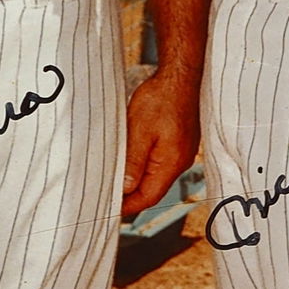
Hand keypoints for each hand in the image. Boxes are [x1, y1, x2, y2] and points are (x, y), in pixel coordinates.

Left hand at [120, 67, 200, 220]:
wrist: (180, 77)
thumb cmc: (160, 99)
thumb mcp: (139, 130)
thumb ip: (134, 161)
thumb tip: (126, 188)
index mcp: (171, 163)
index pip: (148, 197)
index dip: (128, 207)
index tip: (109, 211)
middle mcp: (180, 162)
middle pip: (153, 189)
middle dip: (131, 197)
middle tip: (106, 199)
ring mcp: (181, 153)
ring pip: (156, 176)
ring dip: (136, 181)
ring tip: (114, 182)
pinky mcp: (179, 143)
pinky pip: (160, 163)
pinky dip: (144, 168)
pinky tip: (130, 162)